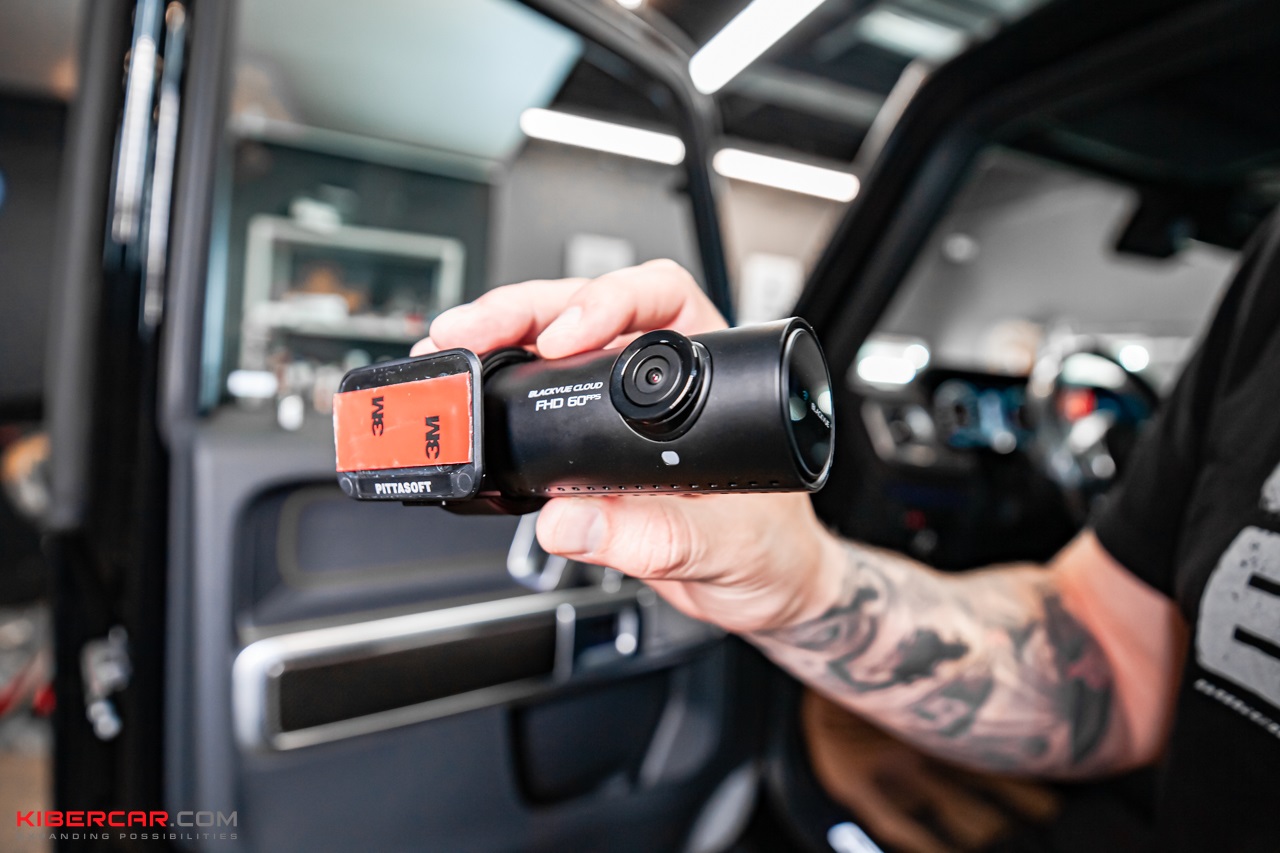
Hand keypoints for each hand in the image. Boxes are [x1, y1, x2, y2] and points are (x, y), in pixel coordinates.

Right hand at [413, 260, 843, 633]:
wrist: (761, 587)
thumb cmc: (771, 547)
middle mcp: (663, 376)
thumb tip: (571, 521)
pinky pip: (540, 401)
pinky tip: (469, 391)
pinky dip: (499, 391)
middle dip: (524, 310)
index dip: (608, 301)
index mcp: (713, 370)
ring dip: (500, 340)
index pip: (660, 297)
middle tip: (475, 331)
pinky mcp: (592, 443)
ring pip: (554, 344)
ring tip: (454, 349)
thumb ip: (654, 536)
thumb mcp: (724, 544)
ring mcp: (621, 406)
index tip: (568, 337)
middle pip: (587, 308)